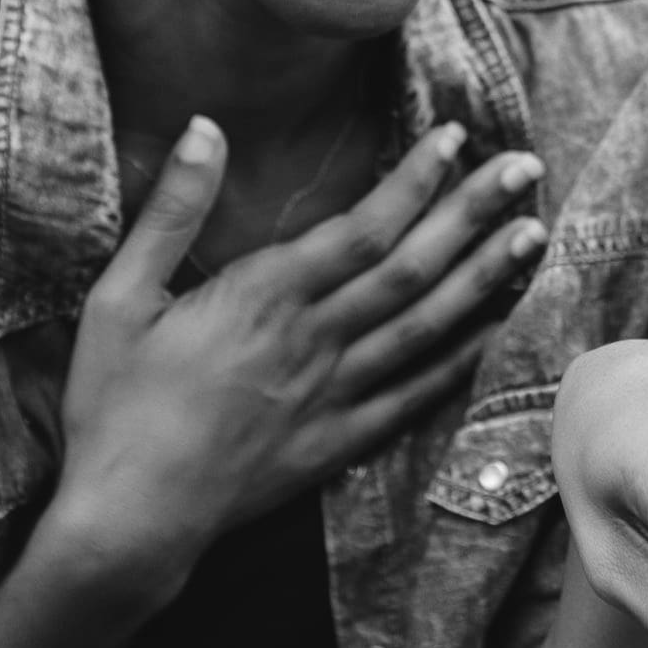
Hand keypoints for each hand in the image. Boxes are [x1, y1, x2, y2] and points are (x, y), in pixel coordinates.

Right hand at [44, 117, 547, 599]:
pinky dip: (462, 361)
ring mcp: (332, 396)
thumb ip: (169, 210)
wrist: (125, 522)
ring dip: (484, 278)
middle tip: (526, 169)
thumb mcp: (118, 297)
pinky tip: (497, 328)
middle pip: (411, 270)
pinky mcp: (338, 443)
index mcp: (260, 299)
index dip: (415, 180)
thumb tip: (202, 125)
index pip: (361, 229)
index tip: (458, 137)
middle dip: (474, 214)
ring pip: (426, 328)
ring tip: (534, 235)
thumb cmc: (113, 405)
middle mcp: (310, 342)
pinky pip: (415, 397)